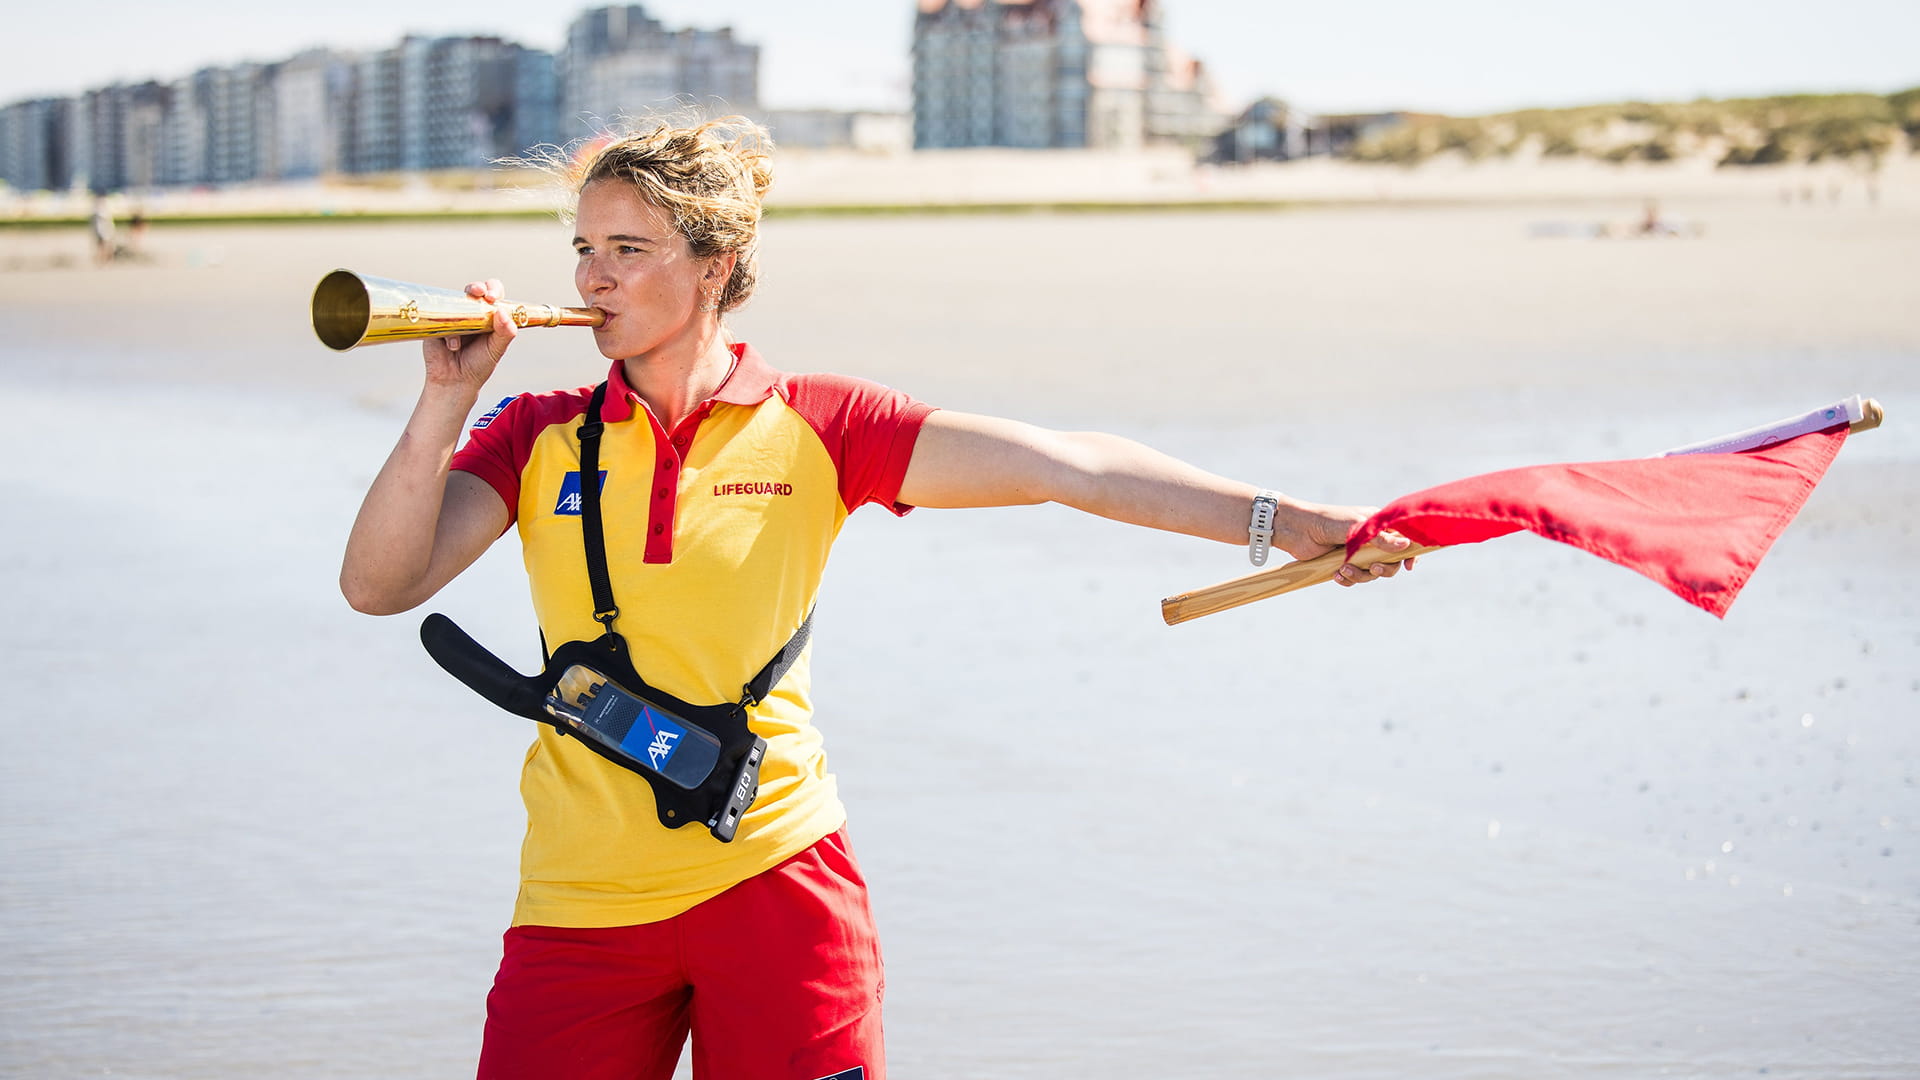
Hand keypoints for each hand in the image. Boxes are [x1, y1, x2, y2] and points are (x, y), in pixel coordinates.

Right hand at [421, 279, 517, 393]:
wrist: (455, 381)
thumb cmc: (478, 365)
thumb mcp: (496, 350)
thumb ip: (505, 332)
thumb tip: (502, 311)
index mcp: (490, 316)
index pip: (494, 294)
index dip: (493, 289)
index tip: (492, 298)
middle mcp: (472, 312)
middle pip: (475, 289)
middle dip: (477, 287)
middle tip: (480, 293)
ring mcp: (454, 316)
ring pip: (456, 299)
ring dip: (461, 305)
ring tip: (465, 325)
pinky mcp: (437, 323)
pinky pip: (441, 318)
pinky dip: (450, 333)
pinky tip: (453, 346)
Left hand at [1277, 500, 1415, 585]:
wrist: (1297, 529)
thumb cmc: (1328, 520)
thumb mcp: (1356, 528)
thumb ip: (1380, 539)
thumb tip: (1405, 545)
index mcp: (1377, 525)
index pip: (1402, 539)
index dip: (1409, 553)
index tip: (1409, 565)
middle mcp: (1369, 539)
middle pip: (1389, 562)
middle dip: (1383, 568)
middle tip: (1373, 568)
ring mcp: (1356, 552)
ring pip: (1370, 573)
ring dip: (1359, 575)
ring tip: (1343, 569)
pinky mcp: (1341, 563)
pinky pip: (1353, 578)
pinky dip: (1346, 579)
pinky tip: (1335, 574)